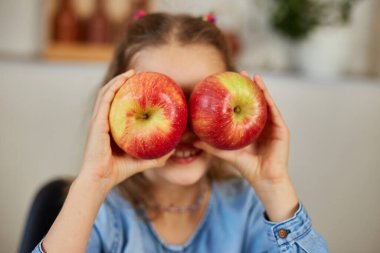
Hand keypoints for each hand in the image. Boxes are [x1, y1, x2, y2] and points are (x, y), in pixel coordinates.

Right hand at [81, 70, 172, 189]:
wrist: (101, 179)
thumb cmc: (118, 171)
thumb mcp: (142, 160)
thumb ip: (157, 156)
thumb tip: (174, 150)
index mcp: (110, 127)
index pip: (117, 104)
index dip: (127, 92)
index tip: (141, 84)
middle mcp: (102, 121)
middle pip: (111, 94)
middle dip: (123, 81)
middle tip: (139, 74)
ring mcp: (98, 120)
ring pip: (106, 92)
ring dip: (118, 79)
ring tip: (132, 72)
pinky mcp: (96, 122)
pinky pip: (105, 99)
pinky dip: (114, 86)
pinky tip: (124, 79)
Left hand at [194, 72, 297, 220]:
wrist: (264, 179)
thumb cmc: (246, 167)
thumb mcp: (227, 153)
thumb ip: (212, 146)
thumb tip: (193, 139)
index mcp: (251, 128)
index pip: (244, 107)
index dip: (237, 95)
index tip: (228, 82)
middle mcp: (262, 124)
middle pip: (255, 101)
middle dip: (249, 86)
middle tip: (239, 72)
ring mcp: (273, 126)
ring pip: (266, 103)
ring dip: (261, 88)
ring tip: (253, 76)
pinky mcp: (282, 129)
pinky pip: (274, 111)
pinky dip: (269, 100)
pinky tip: (263, 90)